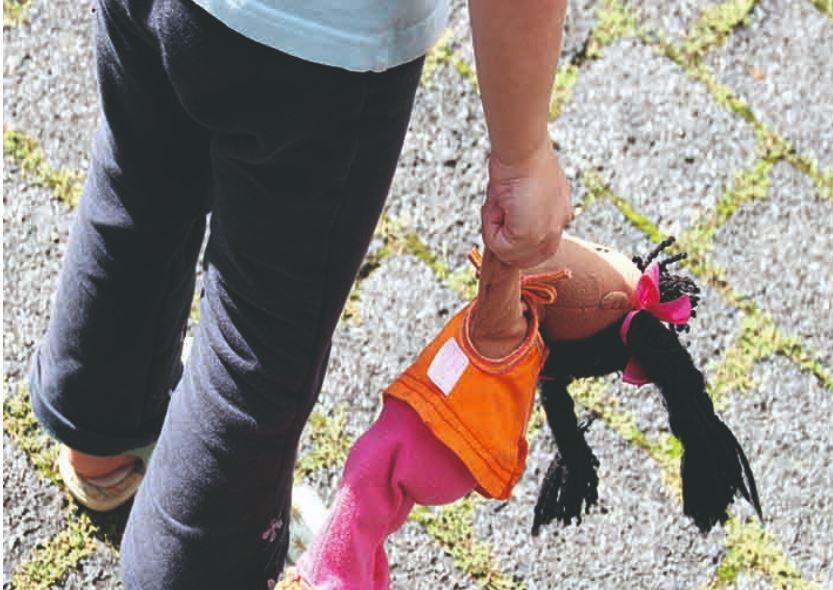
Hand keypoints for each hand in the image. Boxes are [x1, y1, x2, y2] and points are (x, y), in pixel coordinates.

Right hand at [481, 141, 571, 268]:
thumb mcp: (524, 192)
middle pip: (525, 259)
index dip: (515, 241)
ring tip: (498, 204)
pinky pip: (499, 247)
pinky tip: (497, 204)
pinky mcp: (529, 236)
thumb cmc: (521, 160)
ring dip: (496, 234)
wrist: (522, 149)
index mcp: (559, 215)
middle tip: (497, 213)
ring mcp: (546, 235)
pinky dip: (490, 229)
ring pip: (510, 255)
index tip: (502, 222)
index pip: (538, 248)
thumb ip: (521, 213)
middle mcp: (558, 228)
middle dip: (505, 243)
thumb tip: (503, 226)